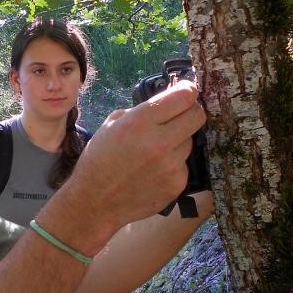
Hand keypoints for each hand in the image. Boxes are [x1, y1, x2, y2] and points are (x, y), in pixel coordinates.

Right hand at [66, 80, 205, 231]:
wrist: (94, 202)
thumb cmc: (98, 161)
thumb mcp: (110, 126)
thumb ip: (139, 111)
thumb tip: (164, 104)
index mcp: (140, 122)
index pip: (184, 96)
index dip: (188, 90)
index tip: (187, 91)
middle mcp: (159, 142)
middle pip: (197, 116)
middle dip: (191, 111)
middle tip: (180, 115)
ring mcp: (171, 166)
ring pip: (190, 142)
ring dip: (179, 140)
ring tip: (156, 151)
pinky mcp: (177, 184)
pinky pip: (184, 165)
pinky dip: (173, 164)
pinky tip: (154, 170)